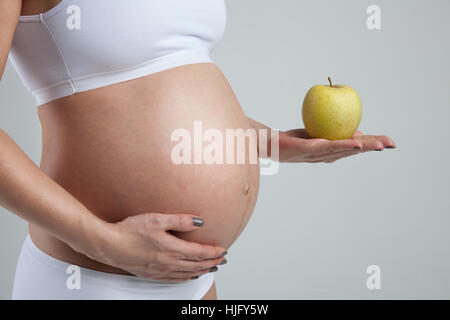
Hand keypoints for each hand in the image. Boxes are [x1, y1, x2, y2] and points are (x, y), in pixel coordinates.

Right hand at [91, 213, 226, 281]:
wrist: (109, 245)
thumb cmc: (130, 231)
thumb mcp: (156, 219)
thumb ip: (180, 220)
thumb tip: (200, 221)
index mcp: (171, 249)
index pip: (199, 252)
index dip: (213, 252)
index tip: (224, 249)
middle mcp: (168, 262)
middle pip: (196, 264)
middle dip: (212, 262)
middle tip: (223, 260)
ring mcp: (160, 270)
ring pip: (187, 273)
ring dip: (202, 271)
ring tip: (212, 268)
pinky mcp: (151, 274)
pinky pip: (174, 279)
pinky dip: (186, 277)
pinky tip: (189, 276)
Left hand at [278, 129, 395, 162]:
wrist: (271, 144)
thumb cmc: (293, 139)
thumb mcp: (318, 135)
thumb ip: (336, 135)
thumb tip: (356, 132)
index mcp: (331, 151)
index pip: (355, 148)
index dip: (372, 146)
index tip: (389, 142)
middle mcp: (327, 156)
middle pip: (354, 151)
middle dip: (373, 147)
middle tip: (391, 144)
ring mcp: (319, 154)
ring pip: (345, 150)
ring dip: (363, 148)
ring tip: (379, 145)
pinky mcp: (309, 151)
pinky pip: (329, 147)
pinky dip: (344, 146)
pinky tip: (356, 143)